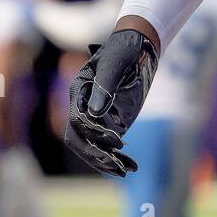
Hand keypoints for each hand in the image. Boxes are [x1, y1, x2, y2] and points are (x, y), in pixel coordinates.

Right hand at [65, 29, 158, 176]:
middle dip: (96, 155)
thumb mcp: (116, 64)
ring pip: (93, 147)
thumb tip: (94, 113)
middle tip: (117, 166)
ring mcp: (97, 117)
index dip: (94, 135)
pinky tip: (132, 166)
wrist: (139, 46)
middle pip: (79, 140)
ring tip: (127, 170)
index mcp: (79, 92)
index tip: (118, 141)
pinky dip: (118, 158)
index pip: (77, 122)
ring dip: (107, 162)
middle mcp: (84, 107)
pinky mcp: (111, 122)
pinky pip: (108, 146)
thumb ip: (105, 87)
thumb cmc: (125, 50)